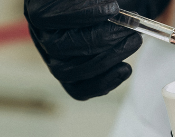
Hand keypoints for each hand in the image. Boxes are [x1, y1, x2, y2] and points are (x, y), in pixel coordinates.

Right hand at [25, 0, 169, 99]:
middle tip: (130, 28)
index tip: (113, 9)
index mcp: (40, 7)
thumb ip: (105, 0)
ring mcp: (53, 59)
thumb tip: (112, 11)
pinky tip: (125, 68)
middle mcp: (40, 34)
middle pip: (57, 47)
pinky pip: (78, 90)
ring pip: (66, 72)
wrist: (119, 9)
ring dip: (106, 60)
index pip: (43, 16)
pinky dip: (103, 83)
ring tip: (134, 41)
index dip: (79, 15)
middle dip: (99, 39)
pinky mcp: (69, 78)